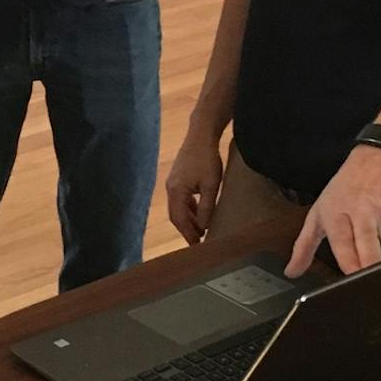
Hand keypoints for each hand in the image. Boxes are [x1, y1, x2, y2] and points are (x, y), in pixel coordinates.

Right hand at [165, 131, 225, 246]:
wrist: (201, 135)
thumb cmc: (207, 159)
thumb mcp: (210, 185)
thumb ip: (206, 206)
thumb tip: (204, 225)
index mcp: (176, 191)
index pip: (178, 219)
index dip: (187, 233)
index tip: (196, 245)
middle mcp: (170, 188)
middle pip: (175, 214)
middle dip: (186, 229)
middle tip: (197, 241)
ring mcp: (172, 182)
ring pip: (178, 206)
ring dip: (188, 219)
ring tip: (200, 229)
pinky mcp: (178, 177)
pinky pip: (181, 198)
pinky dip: (188, 208)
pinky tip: (198, 211)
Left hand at [285, 145, 380, 276]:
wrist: (378, 157)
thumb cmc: (345, 188)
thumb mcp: (319, 213)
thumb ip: (304, 245)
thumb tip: (292, 272)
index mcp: (336, 215)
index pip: (344, 252)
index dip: (351, 271)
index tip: (354, 284)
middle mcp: (361, 212)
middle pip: (370, 255)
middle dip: (372, 270)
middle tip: (372, 278)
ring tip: (377, 230)